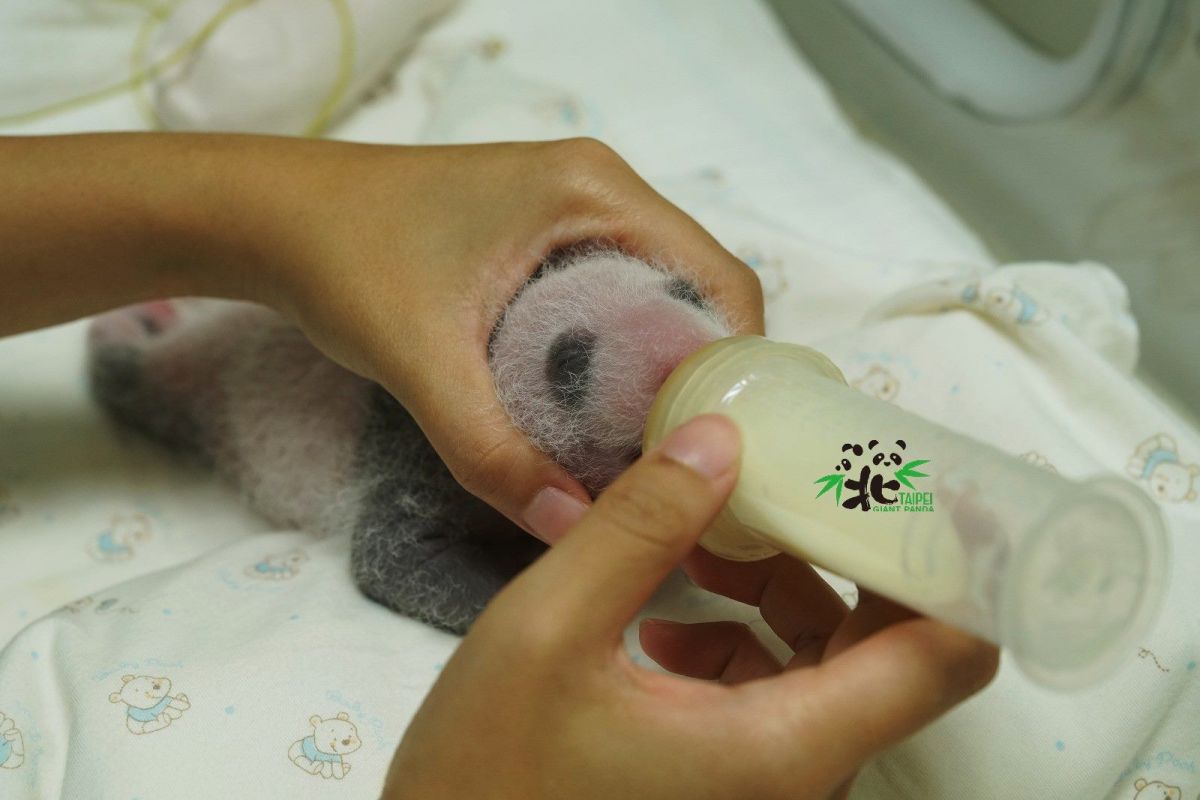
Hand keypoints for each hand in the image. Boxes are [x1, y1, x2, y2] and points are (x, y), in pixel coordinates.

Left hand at [242, 137, 764, 540]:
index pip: (719, 278)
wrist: (273, 217)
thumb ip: (491, 452)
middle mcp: (601, 188)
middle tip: (682, 458)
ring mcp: (574, 207)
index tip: (719, 443)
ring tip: (645, 446)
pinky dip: (621, 351)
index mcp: (595, 191)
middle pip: (698, 291)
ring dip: (660, 367)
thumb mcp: (421, 363)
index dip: (736, 365)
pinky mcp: (546, 232)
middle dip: (700, 376)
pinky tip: (596, 409)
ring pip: (658, 296)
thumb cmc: (343, 263)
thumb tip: (569, 529)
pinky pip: (616, 294)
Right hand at [382, 414, 998, 798]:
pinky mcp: (732, 784)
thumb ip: (640, 526)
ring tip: (702, 545)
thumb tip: (721, 439)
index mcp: (786, 746)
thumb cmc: (489, 773)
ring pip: (829, 665)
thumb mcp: (548, 629)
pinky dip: (743, 640)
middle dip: (850, 550)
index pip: (943, 657)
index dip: (960, 564)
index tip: (939, 483)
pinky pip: (778, 696)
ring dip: (783, 589)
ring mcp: (769, 785)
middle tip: (798, 475)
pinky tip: (666, 620)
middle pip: (891, 647)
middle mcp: (801, 775)